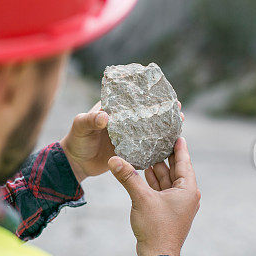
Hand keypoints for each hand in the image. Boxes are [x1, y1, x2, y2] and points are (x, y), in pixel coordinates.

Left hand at [61, 102, 184, 182]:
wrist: (76, 163)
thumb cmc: (76, 139)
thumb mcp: (80, 126)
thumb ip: (90, 120)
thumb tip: (105, 117)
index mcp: (114, 110)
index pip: (133, 99)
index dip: (148, 95)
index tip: (163, 92)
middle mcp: (124, 122)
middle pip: (147, 114)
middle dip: (162, 111)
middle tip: (177, 108)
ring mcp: (128, 137)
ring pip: (150, 131)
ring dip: (164, 128)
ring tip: (179, 124)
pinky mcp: (130, 152)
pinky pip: (146, 149)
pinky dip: (157, 147)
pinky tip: (171, 145)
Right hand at [108, 137, 200, 255]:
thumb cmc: (156, 228)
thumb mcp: (141, 199)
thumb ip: (128, 177)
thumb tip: (114, 160)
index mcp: (187, 190)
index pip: (184, 162)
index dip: (179, 147)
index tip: (177, 134)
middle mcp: (185, 195)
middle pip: (175, 170)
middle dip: (165, 156)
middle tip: (157, 139)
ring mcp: (177, 204)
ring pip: (166, 180)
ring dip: (156, 169)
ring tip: (147, 152)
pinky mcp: (167, 211)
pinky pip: (160, 190)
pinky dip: (152, 182)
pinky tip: (142, 172)